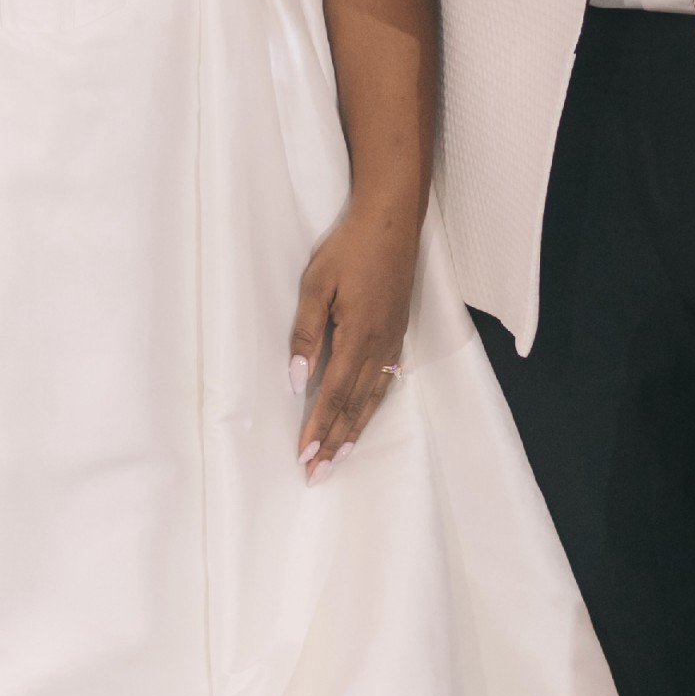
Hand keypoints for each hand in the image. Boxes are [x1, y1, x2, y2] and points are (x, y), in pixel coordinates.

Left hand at [288, 204, 418, 484]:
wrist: (392, 220)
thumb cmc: (349, 248)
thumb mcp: (315, 284)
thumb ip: (305, 333)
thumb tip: (297, 378)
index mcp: (357, 337)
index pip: (333, 395)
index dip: (319, 429)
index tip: (305, 457)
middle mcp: (379, 347)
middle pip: (354, 406)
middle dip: (335, 443)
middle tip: (318, 475)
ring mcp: (392, 340)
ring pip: (373, 398)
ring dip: (354, 431)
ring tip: (340, 459)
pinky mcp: (397, 332)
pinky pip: (386, 381)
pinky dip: (373, 406)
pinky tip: (366, 417)